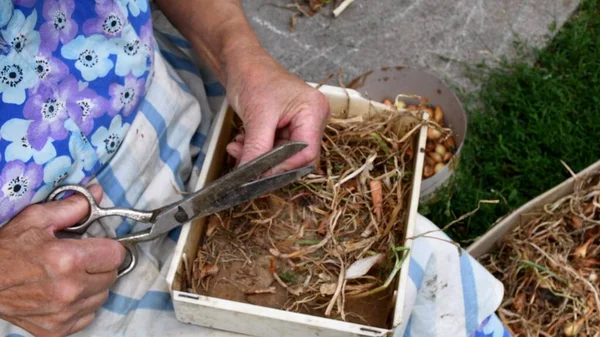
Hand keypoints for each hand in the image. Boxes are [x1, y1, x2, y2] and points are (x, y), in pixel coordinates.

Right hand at [0, 185, 124, 336]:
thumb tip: (96, 194)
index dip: (109, 247)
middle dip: (101, 265)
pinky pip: (88, 316)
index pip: (116, 254)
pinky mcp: (57, 329)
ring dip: (93, 286)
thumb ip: (71, 207)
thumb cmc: (6, 250)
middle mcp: (69, 289)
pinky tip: (64, 293)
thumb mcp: (35, 220)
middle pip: (111, 276)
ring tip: (70, 276)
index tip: (99, 246)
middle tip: (82, 260)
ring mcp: (64, 312)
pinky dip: (81, 305)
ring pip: (102, 296)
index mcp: (68, 260)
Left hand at [224, 56, 329, 172]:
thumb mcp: (256, 116)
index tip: (260, 173)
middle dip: (268, 161)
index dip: (283, 167)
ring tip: (238, 146)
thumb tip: (250, 176)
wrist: (240, 63)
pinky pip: (276, 148)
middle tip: (244, 159)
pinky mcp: (288, 127)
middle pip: (296, 156)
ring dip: (259, 155)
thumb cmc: (253, 77)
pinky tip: (242, 141)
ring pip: (283, 155)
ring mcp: (302, 123)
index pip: (307, 152)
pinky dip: (258, 149)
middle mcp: (314, 119)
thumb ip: (257, 149)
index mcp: (314, 111)